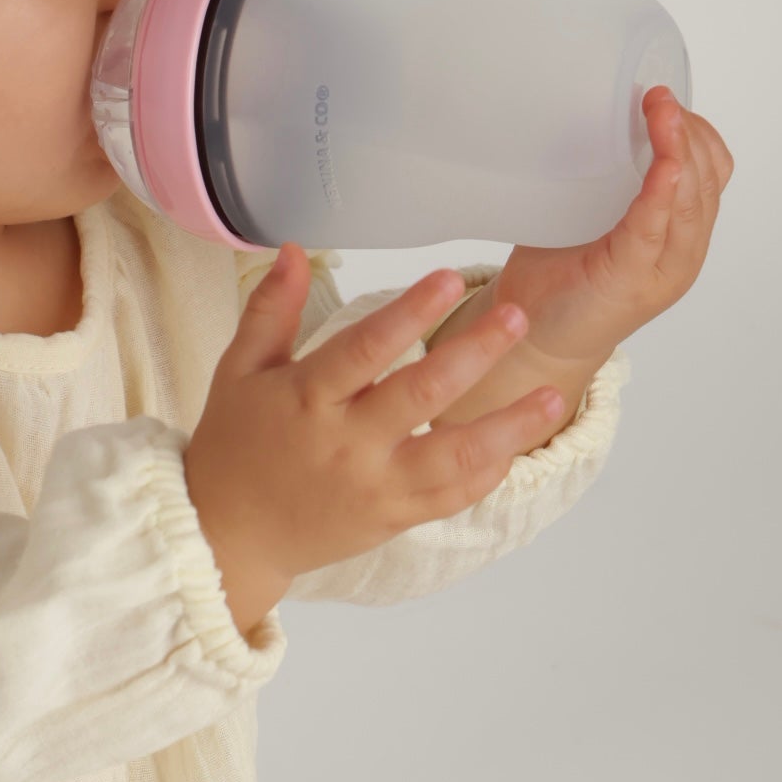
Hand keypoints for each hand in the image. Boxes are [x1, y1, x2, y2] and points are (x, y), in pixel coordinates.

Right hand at [186, 251, 559, 606]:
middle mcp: (345, 443)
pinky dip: (489, 472)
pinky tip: (518, 441)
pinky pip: (451, 497)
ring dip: (507, 425)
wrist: (229, 532)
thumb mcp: (239, 368)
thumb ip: (270, 309)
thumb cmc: (235, 442)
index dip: (410, 313)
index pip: (365, 348)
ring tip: (552, 392)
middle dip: (475, 353)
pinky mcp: (392, 519)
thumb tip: (291, 249)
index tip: (448, 279)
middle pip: (421, 394)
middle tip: (517, 317)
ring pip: (453, 456)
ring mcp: (374, 486)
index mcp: (306, 398)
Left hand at [490, 85, 734, 366]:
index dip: (698, 134)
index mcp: (677, 235)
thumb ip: (596, 178)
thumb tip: (576, 112)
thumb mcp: (584, 217)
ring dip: (680, 153)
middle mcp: (681, 254)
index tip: (671, 98)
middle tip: (661, 97)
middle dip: (690, 134)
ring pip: (691, 202)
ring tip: (663, 115)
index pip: (711, 175)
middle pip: (707, 183)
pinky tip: (664, 169)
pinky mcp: (630, 281)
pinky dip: (663, 196)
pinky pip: (654, 231)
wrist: (532, 337)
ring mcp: (661, 270)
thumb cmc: (557, 274)